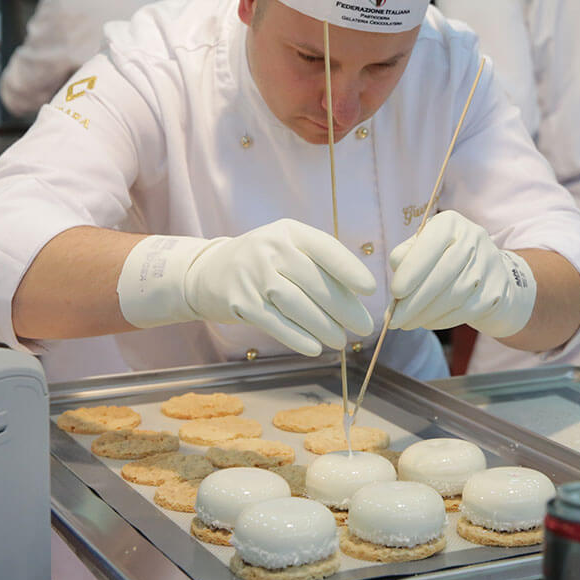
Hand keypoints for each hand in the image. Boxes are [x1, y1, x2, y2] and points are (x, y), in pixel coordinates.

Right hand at [118, 221, 375, 355]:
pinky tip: (315, 348)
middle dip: (344, 307)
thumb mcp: (288, 249)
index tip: (371, 289)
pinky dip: (297, 337)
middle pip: (314, 281)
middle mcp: (269, 249)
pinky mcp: (239, 302)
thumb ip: (319, 264)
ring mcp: (252, 275)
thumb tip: (359, 295)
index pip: (325, 248)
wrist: (207, 273)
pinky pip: (274, 322)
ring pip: (295, 303)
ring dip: (323, 326)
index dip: (349, 269)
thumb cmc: (264, 263)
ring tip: (342, 342)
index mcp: (289, 232)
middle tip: (365, 327)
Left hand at [388, 211, 536, 336]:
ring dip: (426, 313)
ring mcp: (489, 265)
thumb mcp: (421, 249)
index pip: (430, 244)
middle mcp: (474, 238)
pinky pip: (466, 310)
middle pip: (443, 273)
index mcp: (450, 223)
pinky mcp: (496, 291)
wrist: (486, 275)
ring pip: (455, 294)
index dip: (412, 269)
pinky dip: (442, 319)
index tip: (395, 292)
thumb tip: (398, 275)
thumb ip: (405, 256)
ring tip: (406, 323)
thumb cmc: (441, 259)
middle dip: (415, 300)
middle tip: (394, 319)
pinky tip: (427, 322)